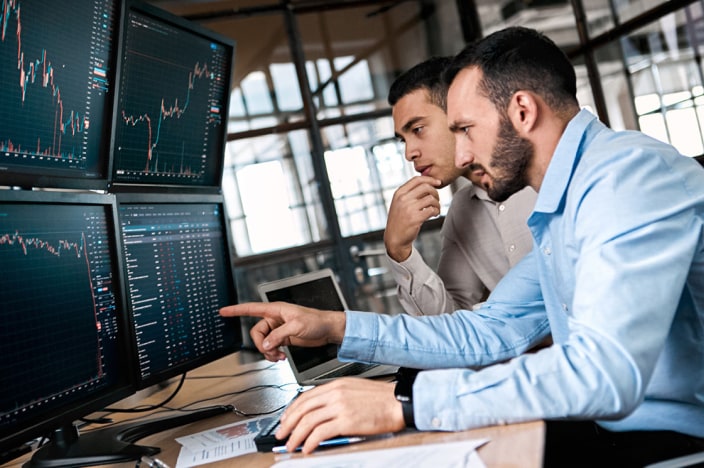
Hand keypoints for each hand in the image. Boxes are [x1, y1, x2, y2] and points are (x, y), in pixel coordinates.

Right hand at [219, 302, 345, 360]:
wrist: (328, 330)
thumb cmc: (317, 321)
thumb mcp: (297, 326)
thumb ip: (279, 335)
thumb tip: (266, 344)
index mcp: (276, 310)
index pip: (252, 309)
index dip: (236, 310)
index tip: (224, 311)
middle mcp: (276, 319)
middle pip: (257, 332)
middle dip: (262, 344)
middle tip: (272, 351)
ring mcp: (279, 329)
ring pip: (263, 342)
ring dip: (269, 352)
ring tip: (279, 356)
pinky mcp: (284, 338)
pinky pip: (271, 347)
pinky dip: (274, 354)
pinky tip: (282, 357)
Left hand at [277, 378, 404, 453]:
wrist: (398, 402)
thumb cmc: (381, 399)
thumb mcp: (354, 390)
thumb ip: (335, 397)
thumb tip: (320, 412)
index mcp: (335, 386)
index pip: (305, 397)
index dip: (291, 410)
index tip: (286, 420)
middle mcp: (335, 394)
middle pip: (302, 409)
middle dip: (288, 424)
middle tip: (282, 435)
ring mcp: (339, 407)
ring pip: (308, 421)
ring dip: (296, 436)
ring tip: (292, 445)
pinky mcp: (346, 421)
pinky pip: (320, 433)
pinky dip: (310, 442)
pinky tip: (308, 448)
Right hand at [385, 176, 441, 261]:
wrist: (394, 238)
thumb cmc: (399, 220)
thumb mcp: (399, 203)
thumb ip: (409, 193)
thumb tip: (428, 183)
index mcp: (399, 193)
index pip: (417, 179)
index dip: (430, 179)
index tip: (438, 182)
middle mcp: (403, 199)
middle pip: (426, 187)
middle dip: (435, 192)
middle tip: (437, 199)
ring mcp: (409, 208)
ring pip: (431, 198)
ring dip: (437, 204)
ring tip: (436, 209)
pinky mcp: (415, 218)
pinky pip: (432, 210)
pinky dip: (436, 211)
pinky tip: (434, 215)